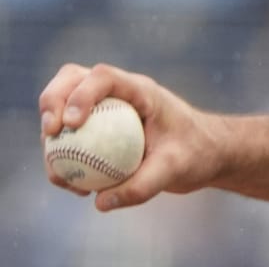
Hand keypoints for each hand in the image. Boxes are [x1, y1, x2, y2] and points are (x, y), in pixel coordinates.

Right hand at [39, 63, 225, 210]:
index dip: (81, 94)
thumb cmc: (198, 155)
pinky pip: (69, 136)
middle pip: (72, 80)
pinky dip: (61, 157)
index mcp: (141, 91)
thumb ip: (143, 185)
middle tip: (51, 134)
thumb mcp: (177, 170)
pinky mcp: (99, 128)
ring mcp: (106, 108)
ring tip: (59, 176)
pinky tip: (74, 188)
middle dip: (52, 101)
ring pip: (63, 106)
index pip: (104, 77)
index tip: (70, 124)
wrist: (207, 155)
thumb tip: (100, 202)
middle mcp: (120, 94)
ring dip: (50, 135)